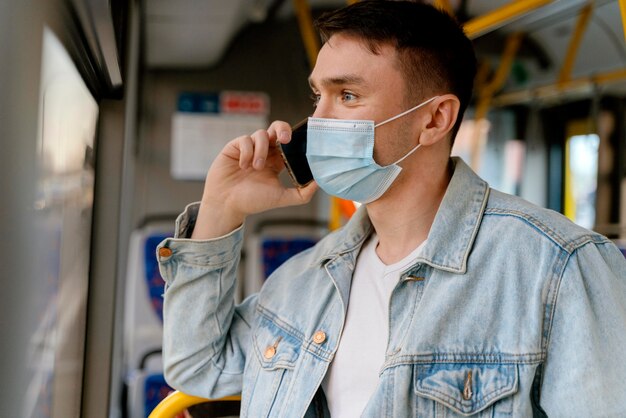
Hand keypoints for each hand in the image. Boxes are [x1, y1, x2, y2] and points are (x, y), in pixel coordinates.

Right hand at [192, 120, 317, 238]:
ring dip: (261, 150)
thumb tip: (320, 183)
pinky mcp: (234, 147)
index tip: (299, 143)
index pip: (288, 142)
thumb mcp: (282, 198)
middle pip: (276, 128)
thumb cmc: (253, 201)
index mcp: (276, 161)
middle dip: (282, 129)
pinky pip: (245, 140)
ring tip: (256, 168)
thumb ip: (302, 193)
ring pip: (260, 134)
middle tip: (285, 139)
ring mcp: (249, 148)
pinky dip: (247, 152)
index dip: (294, 139)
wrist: (227, 205)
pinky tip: (243, 166)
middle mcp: (264, 152)